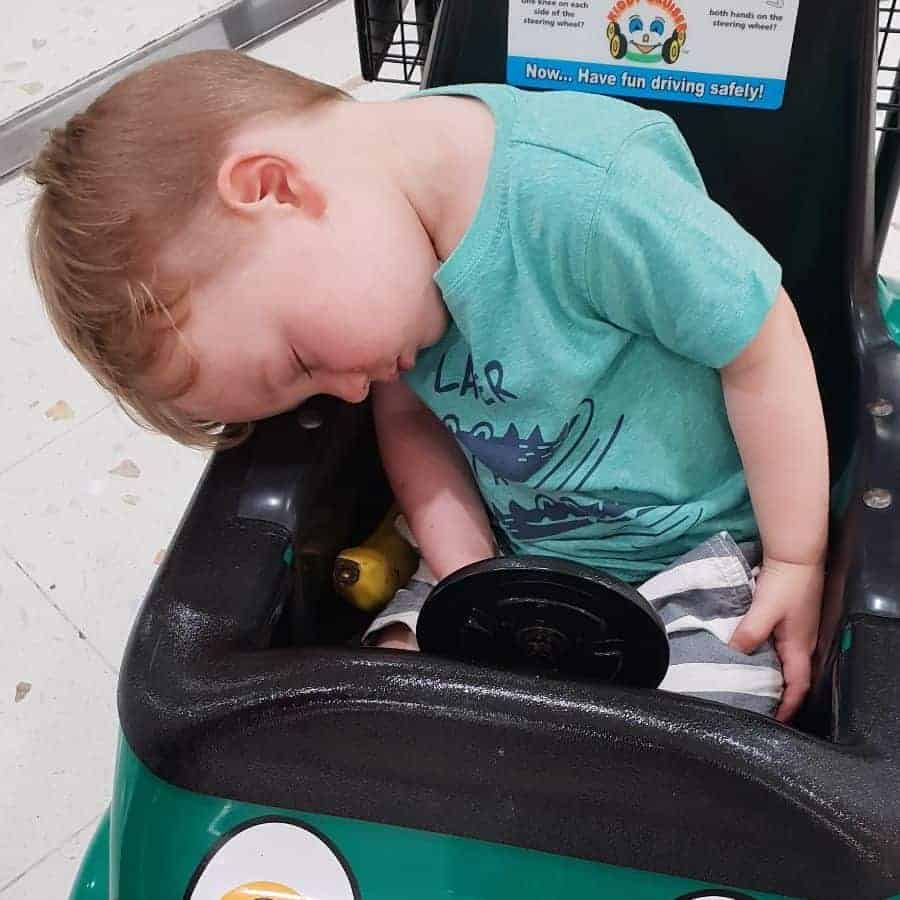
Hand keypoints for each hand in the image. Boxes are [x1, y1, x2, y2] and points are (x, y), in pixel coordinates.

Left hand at [729, 557, 823, 722]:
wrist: (795, 555)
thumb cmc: (785, 583)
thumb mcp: (764, 611)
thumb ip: (748, 634)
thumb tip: (731, 655)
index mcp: (800, 647)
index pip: (797, 686)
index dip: (787, 706)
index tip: (773, 721)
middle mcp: (802, 643)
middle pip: (791, 677)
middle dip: (778, 695)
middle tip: (756, 706)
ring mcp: (797, 631)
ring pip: (784, 662)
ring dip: (770, 675)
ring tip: (749, 685)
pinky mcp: (789, 620)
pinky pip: (779, 646)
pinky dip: (766, 656)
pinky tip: (750, 655)